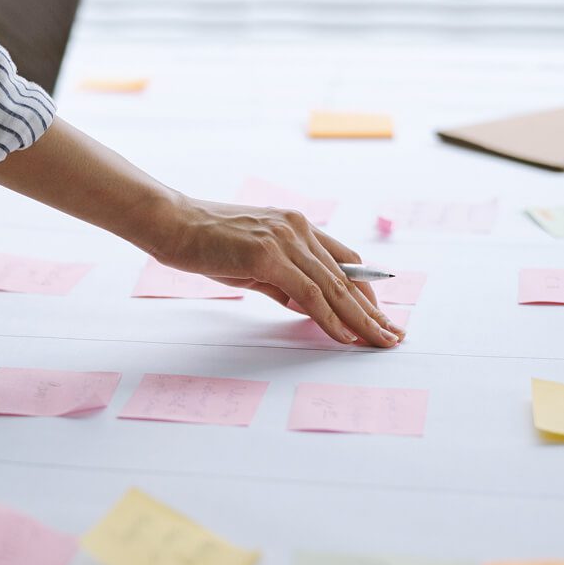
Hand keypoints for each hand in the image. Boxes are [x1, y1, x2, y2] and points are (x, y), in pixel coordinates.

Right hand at [151, 194, 404, 346]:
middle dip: (373, 310)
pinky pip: (309, 294)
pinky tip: (344, 335)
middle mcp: (298, 228)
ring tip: (378, 342)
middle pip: (348, 275)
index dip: (365, 290)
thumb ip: (280, 282)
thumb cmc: (202, 242)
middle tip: (392, 335)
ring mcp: (285, 241)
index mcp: (295, 225)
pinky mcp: (269, 256)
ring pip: (334, 286)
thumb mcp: (249, 262)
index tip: (378, 315)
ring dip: (360, 318)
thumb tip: (305, 306)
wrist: (171, 222)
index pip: (343, 261)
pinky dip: (329, 317)